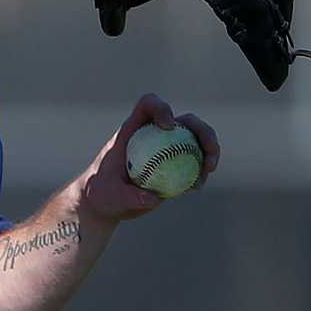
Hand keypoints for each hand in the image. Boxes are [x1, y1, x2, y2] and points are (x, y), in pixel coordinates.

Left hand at [76, 95, 220, 226]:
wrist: (106, 204)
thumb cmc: (101, 194)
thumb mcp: (109, 196)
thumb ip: (128, 196)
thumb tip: (152, 198)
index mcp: (134, 129)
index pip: (148, 106)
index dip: (161, 108)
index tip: (169, 127)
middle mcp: (154, 134)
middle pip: (184, 121)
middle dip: (201, 130)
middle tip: (208, 151)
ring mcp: (168, 150)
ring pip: (196, 141)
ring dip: (209, 151)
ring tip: (208, 170)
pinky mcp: (175, 167)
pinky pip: (194, 164)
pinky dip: (201, 172)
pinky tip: (197, 186)